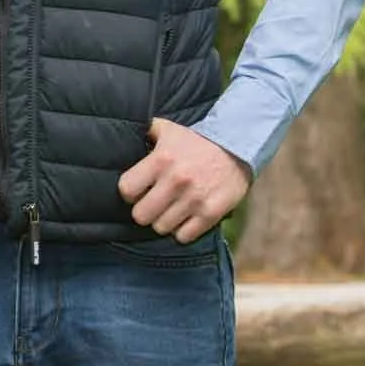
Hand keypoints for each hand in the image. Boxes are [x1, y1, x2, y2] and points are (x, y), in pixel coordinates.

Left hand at [117, 119, 251, 242]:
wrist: (238, 146)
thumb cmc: (197, 140)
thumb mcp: (169, 129)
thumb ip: (147, 133)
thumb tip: (126, 133)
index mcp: (161, 160)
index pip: (127, 189)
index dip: (130, 192)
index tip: (137, 190)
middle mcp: (175, 181)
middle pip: (141, 215)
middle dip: (144, 211)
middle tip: (152, 204)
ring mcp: (194, 199)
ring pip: (161, 228)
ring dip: (163, 221)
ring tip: (170, 210)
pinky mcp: (211, 213)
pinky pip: (184, 236)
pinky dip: (182, 230)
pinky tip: (185, 218)